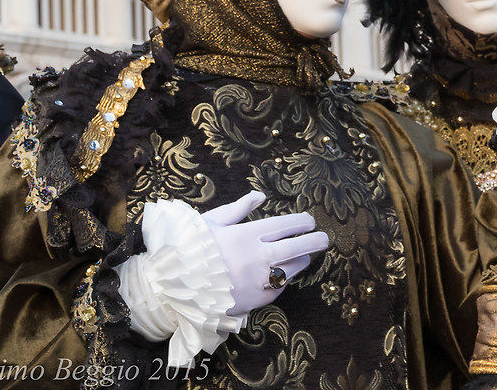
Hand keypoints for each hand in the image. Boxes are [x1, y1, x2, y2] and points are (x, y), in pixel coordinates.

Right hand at [202, 191, 329, 316]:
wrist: (173, 286)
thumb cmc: (190, 249)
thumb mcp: (212, 222)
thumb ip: (239, 208)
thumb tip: (260, 195)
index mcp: (246, 235)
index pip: (284, 226)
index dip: (301, 222)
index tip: (310, 221)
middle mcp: (256, 257)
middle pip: (295, 247)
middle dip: (314, 241)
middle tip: (324, 239)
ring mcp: (256, 280)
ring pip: (290, 269)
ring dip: (301, 261)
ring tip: (306, 256)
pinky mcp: (253, 300)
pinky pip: (276, 289)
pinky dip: (282, 281)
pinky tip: (284, 275)